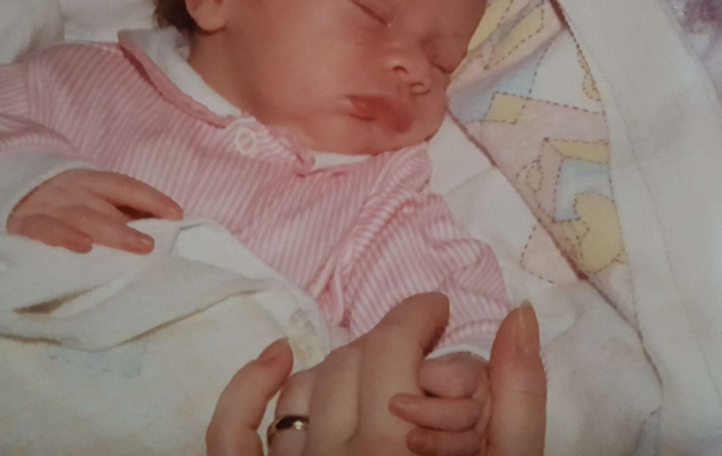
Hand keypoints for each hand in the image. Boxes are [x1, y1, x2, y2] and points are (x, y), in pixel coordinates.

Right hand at [7, 168, 182, 253]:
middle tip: (152, 246)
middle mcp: (72, 191)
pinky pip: (46, 230)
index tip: (177, 215)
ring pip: (82, 218)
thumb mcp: (87, 196)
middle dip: (130, 228)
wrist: (3, 187)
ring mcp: (48, 206)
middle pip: (105, 208)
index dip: (151, 198)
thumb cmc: (60, 200)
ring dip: (110, 234)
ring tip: (133, 248)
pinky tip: (82, 248)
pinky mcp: (24, 223)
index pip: (125, 186)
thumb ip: (118, 210)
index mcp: (89, 181)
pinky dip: (64, 237)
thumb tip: (162, 228)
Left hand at [205, 295, 545, 455]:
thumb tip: (518, 315)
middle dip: (394, 342)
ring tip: (380, 374)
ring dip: (343, 367)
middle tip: (424, 348)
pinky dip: (249, 386)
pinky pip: (233, 428)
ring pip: (304, 383)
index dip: (419, 315)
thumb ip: (517, 399)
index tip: (438, 310)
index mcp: (396, 452)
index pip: (395, 345)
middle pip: (355, 360)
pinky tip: (277, 357)